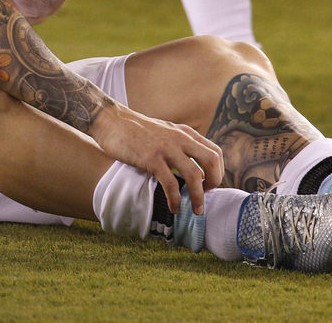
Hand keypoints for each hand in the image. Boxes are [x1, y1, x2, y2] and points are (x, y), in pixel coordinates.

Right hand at [88, 104, 223, 214]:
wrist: (112, 121)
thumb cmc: (136, 129)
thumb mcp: (165, 130)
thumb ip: (179, 142)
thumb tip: (191, 162)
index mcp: (185, 133)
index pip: (215, 151)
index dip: (218, 171)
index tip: (209, 184)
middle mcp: (180, 138)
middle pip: (211, 160)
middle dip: (214, 182)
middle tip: (207, 196)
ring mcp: (166, 148)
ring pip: (194, 175)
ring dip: (198, 196)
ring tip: (196, 210)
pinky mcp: (151, 159)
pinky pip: (170, 183)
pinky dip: (175, 199)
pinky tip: (173, 207)